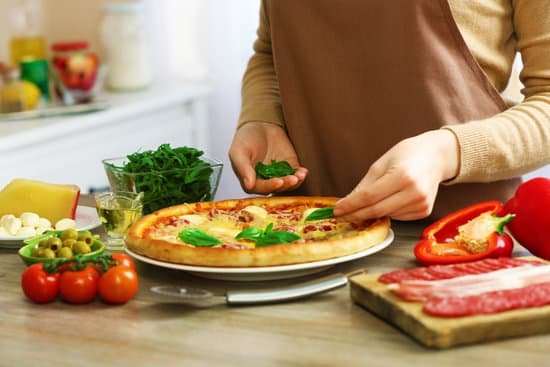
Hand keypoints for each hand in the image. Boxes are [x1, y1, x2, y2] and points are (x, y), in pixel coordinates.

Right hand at [229, 122, 307, 193]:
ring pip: (288, 184)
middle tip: (292, 179)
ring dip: (295, 182)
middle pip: (276, 188)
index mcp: (250, 180)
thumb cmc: (245, 138)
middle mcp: (264, 180)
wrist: (260, 124)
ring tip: (300, 175)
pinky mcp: (289, 168)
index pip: (260, 188)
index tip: (278, 181)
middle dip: (285, 184)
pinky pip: (296, 175)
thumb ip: (243, 168)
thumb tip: (249, 185)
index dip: (270, 186)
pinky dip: (300, 175)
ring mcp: (278, 175)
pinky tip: (303, 171)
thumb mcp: (239, 151)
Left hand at [333, 130, 459, 220]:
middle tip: (342, 215)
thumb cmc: (407, 155)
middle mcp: (414, 191)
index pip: (369, 196)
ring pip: (386, 215)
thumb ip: (364, 185)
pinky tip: (387, 202)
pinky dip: (387, 212)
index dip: (351, 205)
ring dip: (371, 214)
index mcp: (402, 175)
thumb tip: (347, 203)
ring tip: (362, 207)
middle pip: (377, 210)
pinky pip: (398, 217)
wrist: (436, 156)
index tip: (337, 209)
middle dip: (356, 214)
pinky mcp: (424, 211)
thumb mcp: (381, 164)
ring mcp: (421, 203)